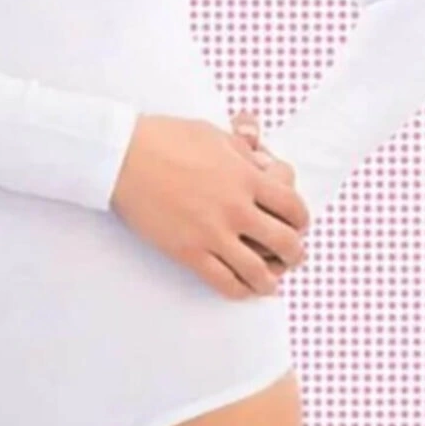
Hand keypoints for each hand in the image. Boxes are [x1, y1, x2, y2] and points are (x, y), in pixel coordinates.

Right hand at [110, 110, 309, 301]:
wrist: (123, 156)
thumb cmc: (165, 138)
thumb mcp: (214, 134)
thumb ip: (243, 152)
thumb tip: (263, 161)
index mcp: (246, 177)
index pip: (293, 207)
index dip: (302, 219)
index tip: (298, 225)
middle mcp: (236, 208)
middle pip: (285, 242)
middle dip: (294, 253)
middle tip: (292, 256)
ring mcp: (213, 233)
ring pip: (258, 271)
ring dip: (271, 280)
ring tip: (271, 283)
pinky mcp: (189, 251)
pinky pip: (224, 282)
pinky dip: (240, 291)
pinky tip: (243, 289)